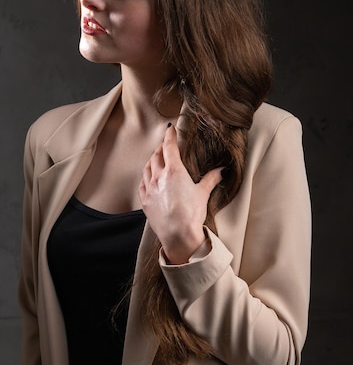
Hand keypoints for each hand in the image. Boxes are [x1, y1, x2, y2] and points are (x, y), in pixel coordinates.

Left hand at [139, 124, 222, 263]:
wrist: (178, 235)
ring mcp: (150, 189)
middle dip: (160, 148)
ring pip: (147, 168)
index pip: (169, 147)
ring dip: (152, 160)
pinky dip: (145, 176)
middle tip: (165, 145)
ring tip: (156, 159)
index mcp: (174, 171)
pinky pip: (142, 183)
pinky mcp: (145, 201)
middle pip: (156, 156)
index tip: (170, 128)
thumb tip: (222, 171)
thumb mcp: (203, 194)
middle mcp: (159, 177)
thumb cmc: (191, 214)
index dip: (170, 135)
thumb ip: (211, 179)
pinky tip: (148, 178)